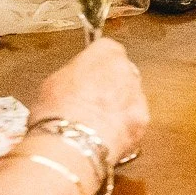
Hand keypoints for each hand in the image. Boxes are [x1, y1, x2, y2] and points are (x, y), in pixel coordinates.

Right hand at [26, 37, 148, 163]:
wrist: (69, 144)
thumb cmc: (56, 112)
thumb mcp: (53, 82)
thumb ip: (73, 74)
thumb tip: (74, 82)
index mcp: (105, 53)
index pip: (106, 49)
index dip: (95, 66)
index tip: (87, 75)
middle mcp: (126, 70)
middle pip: (121, 73)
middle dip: (109, 86)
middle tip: (90, 102)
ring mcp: (137, 95)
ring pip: (130, 98)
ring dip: (118, 107)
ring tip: (95, 123)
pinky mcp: (142, 121)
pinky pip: (133, 120)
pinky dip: (123, 127)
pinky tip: (104, 136)